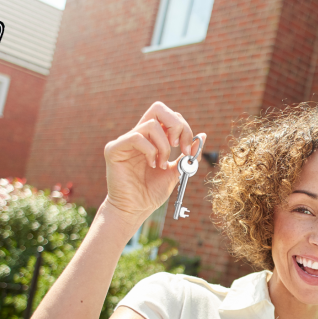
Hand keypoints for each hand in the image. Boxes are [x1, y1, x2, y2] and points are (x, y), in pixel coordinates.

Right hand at [103, 101, 204, 222]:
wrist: (135, 209)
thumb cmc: (152, 192)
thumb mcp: (176, 171)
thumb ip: (187, 154)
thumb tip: (203, 136)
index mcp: (152, 138)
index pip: (169, 117)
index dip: (183, 128)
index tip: (188, 150)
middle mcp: (138, 135)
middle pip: (158, 109)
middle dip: (176, 126)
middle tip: (178, 147)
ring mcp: (125, 140)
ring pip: (151, 125)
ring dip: (163, 147)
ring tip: (161, 165)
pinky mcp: (114, 149)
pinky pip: (136, 137)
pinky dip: (150, 151)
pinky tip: (151, 165)